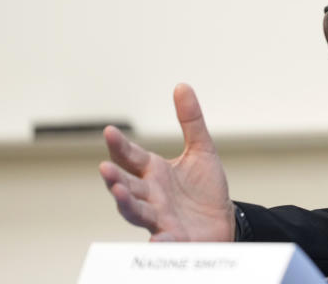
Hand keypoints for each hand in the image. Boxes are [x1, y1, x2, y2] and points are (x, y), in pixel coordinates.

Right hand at [99, 83, 235, 241]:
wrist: (222, 221)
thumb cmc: (204, 188)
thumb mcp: (201, 150)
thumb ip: (190, 120)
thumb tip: (181, 85)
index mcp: (154, 172)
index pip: (130, 157)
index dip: (119, 145)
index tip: (110, 131)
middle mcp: (151, 195)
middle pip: (127, 186)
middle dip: (115, 178)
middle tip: (105, 168)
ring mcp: (159, 217)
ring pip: (136, 212)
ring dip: (126, 204)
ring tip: (118, 193)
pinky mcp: (173, 238)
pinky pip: (163, 241)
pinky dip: (158, 241)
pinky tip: (157, 238)